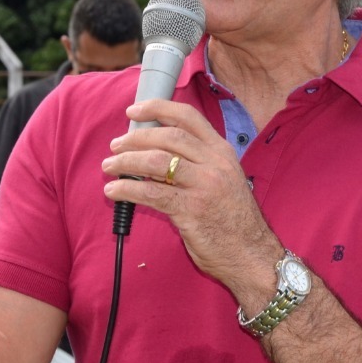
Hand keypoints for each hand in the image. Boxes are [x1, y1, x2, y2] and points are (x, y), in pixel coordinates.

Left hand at [100, 99, 280, 288]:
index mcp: (222, 152)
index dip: (157, 108)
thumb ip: (196, 163)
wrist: (251, 254)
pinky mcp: (191, 210)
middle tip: (115, 146)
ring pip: (156, 162)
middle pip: (168, 136)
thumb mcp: (224, 180)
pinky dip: (127, 189)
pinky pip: (151, 192)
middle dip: (135, 138)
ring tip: (109, 167)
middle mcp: (215, 163)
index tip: (134, 110)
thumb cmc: (233, 220)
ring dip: (126, 162)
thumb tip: (153, 153)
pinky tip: (114, 191)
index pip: (188, 117)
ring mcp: (204, 185)